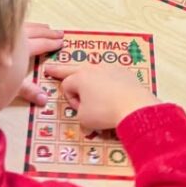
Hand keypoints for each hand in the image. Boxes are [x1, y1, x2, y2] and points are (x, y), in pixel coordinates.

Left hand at [15, 22, 65, 104]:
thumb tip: (44, 99)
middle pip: (32, 31)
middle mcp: (12, 36)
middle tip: (56, 32)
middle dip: (45, 32)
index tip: (62, 40)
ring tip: (42, 26)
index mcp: (22, 47)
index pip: (40, 43)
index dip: (51, 43)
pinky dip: (16, 25)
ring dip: (33, 27)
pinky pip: (6, 25)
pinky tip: (15, 28)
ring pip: (20, 25)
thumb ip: (28, 90)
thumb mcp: (13, 88)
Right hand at [43, 63, 158, 129]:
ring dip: (88, 78)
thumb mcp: (84, 118)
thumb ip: (79, 112)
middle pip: (73, 69)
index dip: (70, 99)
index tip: (79, 110)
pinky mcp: (125, 72)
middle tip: (50, 69)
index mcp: (80, 77)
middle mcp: (93, 68)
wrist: (135, 107)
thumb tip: (86, 111)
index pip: (66, 86)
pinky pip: (111, 76)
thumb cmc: (105, 112)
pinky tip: (111, 90)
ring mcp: (110, 68)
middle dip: (60, 71)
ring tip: (85, 80)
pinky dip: (108, 82)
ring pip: (94, 71)